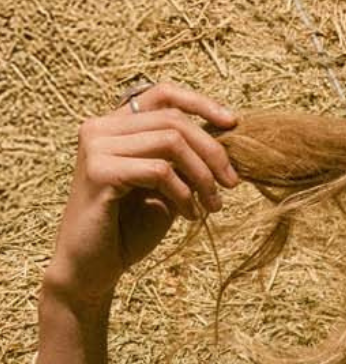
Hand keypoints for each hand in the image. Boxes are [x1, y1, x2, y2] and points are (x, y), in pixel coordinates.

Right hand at [42, 81, 239, 309]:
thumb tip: (225, 140)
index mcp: (115, 126)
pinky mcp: (99, 172)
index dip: (200, 103)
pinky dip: (183, 194)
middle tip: (232, 184)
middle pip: (174, 120)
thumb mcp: (165, 189)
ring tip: (213, 206)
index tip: (233, 124)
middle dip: (213, 152)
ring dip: (203, 176)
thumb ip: (183, 162)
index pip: (161, 94)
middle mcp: (100, 128)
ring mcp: (96, 147)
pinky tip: (190, 216)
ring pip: (171, 142)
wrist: (92, 269)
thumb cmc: (129, 230)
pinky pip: (160, 171)